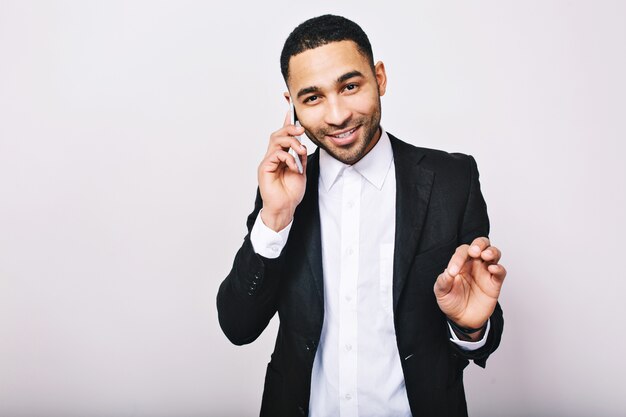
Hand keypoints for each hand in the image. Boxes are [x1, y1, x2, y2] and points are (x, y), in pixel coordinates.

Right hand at [258, 110, 307, 231]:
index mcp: (282, 155)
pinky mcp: (265, 168)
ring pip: (275, 140)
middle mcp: (273, 156)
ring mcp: (268, 161)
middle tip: (302, 130)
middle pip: (278, 133)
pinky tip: (294, 166)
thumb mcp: (301, 171)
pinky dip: (288, 157)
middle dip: (290, 128)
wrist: (284, 209)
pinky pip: (276, 154)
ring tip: (300, 150)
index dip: (287, 120)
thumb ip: (300, 157)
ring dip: (291, 142)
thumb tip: (303, 143)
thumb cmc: (291, 193)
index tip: (291, 106)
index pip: (284, 134)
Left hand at [434, 237, 506, 337]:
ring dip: (491, 252)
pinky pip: (500, 272)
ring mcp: (485, 272)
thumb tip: (448, 271)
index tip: (453, 272)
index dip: (458, 257)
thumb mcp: (441, 292)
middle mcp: (474, 264)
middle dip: (480, 244)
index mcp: (461, 263)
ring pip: (494, 254)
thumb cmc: (451, 302)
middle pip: (482, 244)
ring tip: (485, 256)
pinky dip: (498, 268)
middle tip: (475, 251)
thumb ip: (443, 281)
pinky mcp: (494, 283)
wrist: (462, 319)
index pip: (462, 251)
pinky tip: (492, 269)